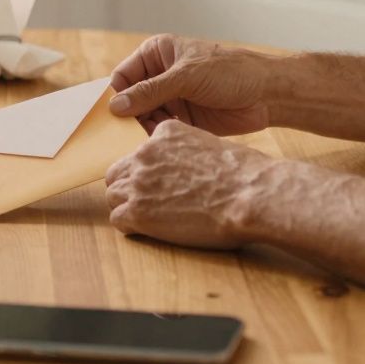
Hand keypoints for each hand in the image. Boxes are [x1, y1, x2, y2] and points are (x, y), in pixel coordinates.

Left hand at [105, 120, 277, 249]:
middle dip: (130, 187)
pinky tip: (149, 230)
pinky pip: (118, 219)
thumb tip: (182, 170)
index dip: (148, 171)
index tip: (160, 183)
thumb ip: (185, 152)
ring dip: (128, 207)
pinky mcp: (138, 211)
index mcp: (165, 133)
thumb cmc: (243, 175)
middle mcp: (146, 153)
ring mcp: (139, 182)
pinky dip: (130, 227)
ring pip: (114, 195)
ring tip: (151, 219)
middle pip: (118, 172)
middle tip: (148, 202)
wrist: (251, 195)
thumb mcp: (209, 146)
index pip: (140, 152)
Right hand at [109, 34, 275, 134]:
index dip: (116, 95)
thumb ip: (151, 91)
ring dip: (142, 130)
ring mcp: (171, 99)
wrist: (267, 94)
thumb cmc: (230, 72)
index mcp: (157, 54)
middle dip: (128, 117)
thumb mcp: (186, 76)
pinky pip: (160, 130)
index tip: (110, 116)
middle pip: (130, 99)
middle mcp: (160, 76)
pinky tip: (157, 145)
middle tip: (123, 135)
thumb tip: (116, 106)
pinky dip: (157, 138)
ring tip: (143, 141)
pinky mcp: (182, 119)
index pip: (123, 76)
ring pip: (143, 118)